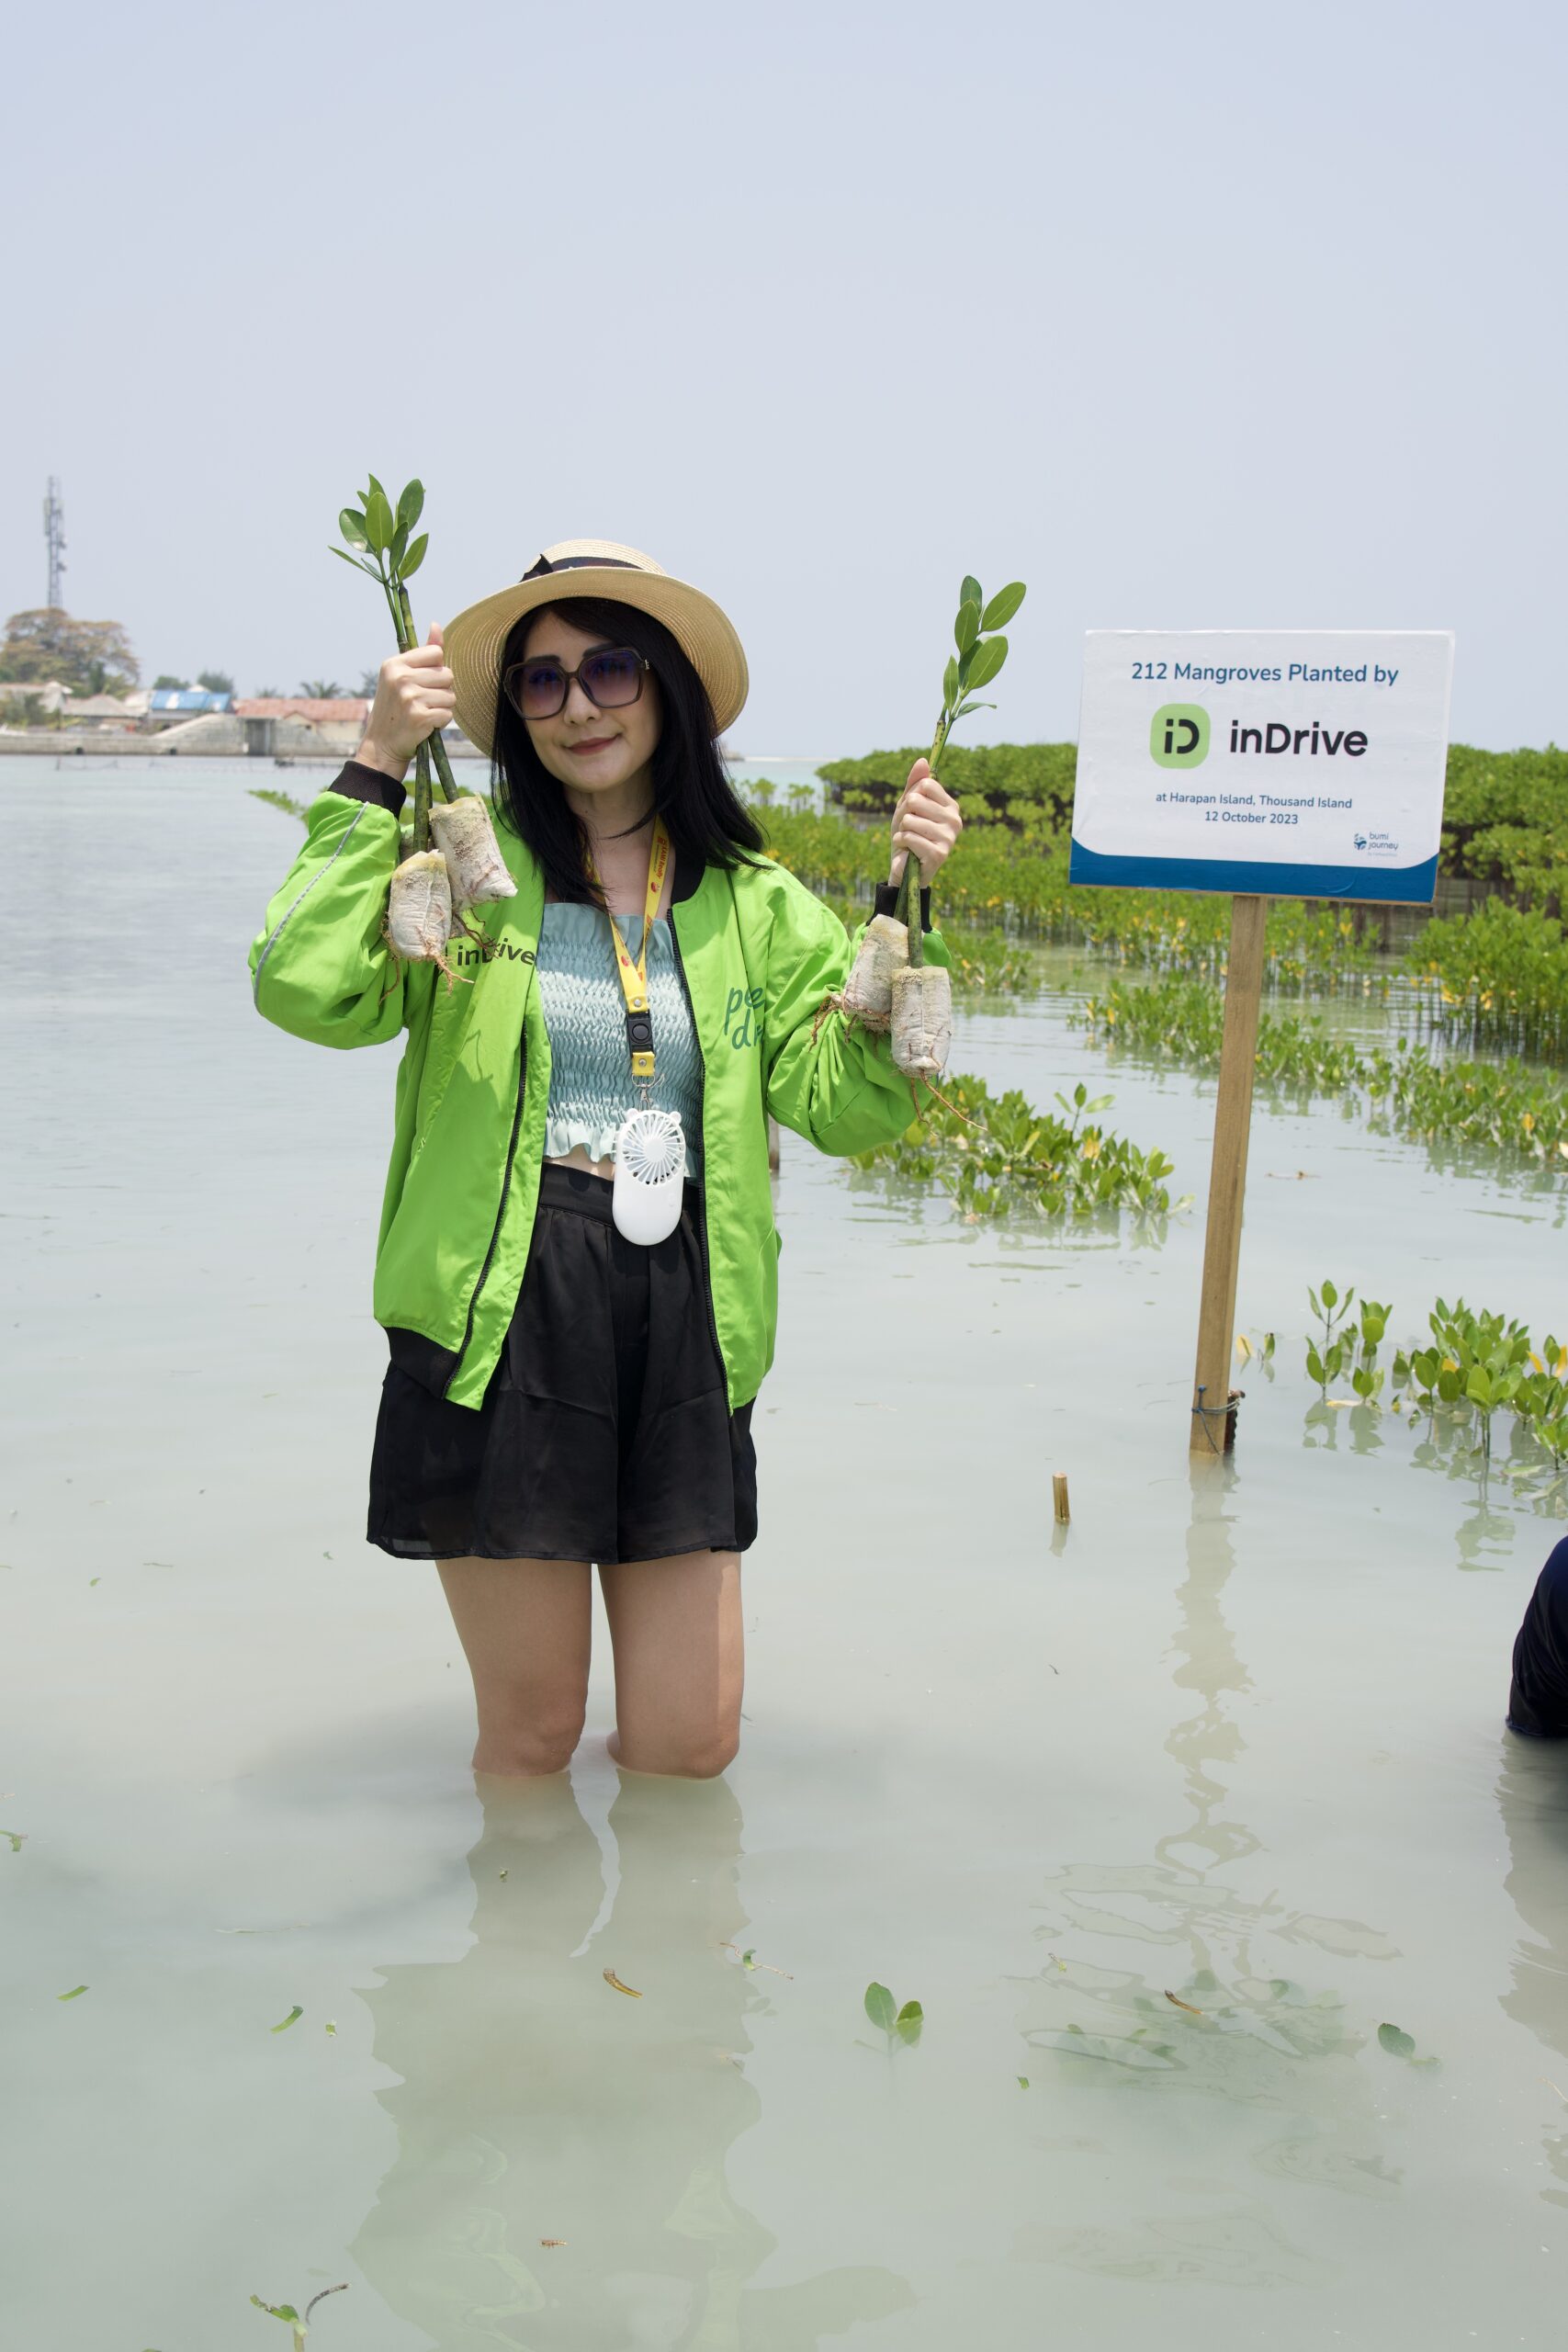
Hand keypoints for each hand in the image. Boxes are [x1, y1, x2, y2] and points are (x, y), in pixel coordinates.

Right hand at [355, 625, 455, 778]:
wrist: (381, 745)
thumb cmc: (396, 708)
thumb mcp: (402, 676)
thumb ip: (423, 652)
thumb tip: (435, 625)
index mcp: (394, 663)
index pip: (436, 653)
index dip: (436, 669)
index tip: (423, 681)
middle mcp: (400, 677)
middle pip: (447, 675)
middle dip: (441, 690)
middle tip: (422, 701)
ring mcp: (409, 697)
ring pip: (451, 695)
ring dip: (442, 707)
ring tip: (423, 713)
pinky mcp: (419, 716)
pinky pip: (448, 714)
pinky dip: (440, 722)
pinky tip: (425, 725)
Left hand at [889, 758, 961, 884]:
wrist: (904, 867)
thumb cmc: (908, 834)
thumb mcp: (907, 806)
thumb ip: (914, 784)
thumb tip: (923, 760)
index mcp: (951, 806)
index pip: (925, 784)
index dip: (910, 796)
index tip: (913, 812)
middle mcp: (955, 820)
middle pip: (915, 800)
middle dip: (903, 815)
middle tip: (909, 829)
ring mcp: (949, 838)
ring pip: (910, 820)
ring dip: (901, 831)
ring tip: (909, 841)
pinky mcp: (939, 854)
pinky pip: (909, 837)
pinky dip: (901, 843)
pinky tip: (908, 851)